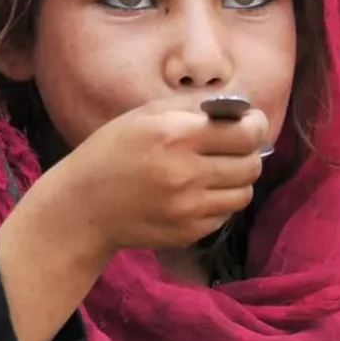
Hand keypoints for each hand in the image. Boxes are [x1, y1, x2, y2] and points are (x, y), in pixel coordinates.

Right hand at [51, 95, 269, 251]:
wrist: (83, 206)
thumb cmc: (113, 151)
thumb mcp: (146, 114)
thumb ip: (195, 108)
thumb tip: (240, 109)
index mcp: (176, 136)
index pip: (246, 134)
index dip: (256, 127)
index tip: (251, 124)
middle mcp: (186, 173)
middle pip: (251, 165)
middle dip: (248, 153)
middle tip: (233, 149)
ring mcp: (189, 207)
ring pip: (244, 193)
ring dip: (237, 180)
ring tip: (216, 171)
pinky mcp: (190, 232)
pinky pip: (225, 214)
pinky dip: (219, 202)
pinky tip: (197, 193)